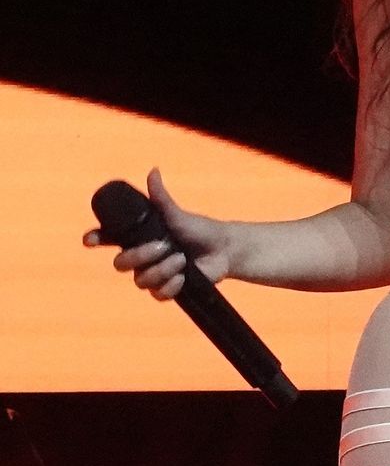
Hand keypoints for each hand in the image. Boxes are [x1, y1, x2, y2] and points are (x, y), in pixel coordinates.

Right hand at [82, 167, 234, 300]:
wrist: (222, 250)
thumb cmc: (197, 229)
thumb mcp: (177, 214)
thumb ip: (161, 198)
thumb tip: (153, 171)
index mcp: (138, 236)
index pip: (108, 238)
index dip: (95, 238)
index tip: (90, 240)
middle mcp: (140, 257)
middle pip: (120, 264)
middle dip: (139, 256)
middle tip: (163, 246)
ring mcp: (152, 275)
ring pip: (140, 281)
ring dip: (162, 270)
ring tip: (182, 259)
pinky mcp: (166, 290)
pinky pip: (157, 294)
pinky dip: (170, 286)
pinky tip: (183, 277)